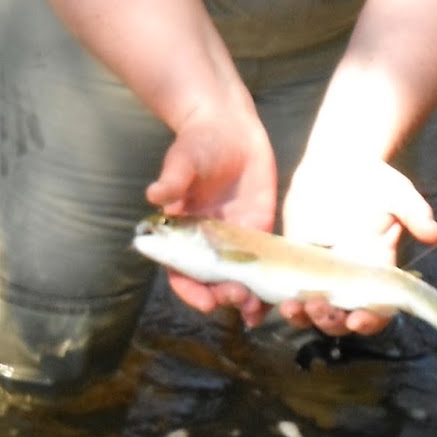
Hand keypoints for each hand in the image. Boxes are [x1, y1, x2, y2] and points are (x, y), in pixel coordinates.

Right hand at [145, 106, 276, 326]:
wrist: (228, 127)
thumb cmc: (198, 143)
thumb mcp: (183, 160)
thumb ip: (173, 179)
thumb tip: (155, 194)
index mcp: (182, 233)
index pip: (181, 271)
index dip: (190, 290)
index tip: (204, 301)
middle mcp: (207, 242)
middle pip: (212, 281)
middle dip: (223, 295)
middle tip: (237, 297)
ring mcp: (235, 237)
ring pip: (239, 277)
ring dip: (247, 298)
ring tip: (257, 310)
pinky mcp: (259, 227)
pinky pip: (264, 259)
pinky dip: (269, 280)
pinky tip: (280, 298)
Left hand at [279, 155, 436, 337]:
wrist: (340, 161)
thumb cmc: (374, 179)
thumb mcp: (398, 193)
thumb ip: (415, 213)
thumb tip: (435, 234)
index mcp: (377, 269)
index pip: (378, 308)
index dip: (370, 320)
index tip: (358, 319)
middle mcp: (350, 278)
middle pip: (342, 318)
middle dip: (331, 322)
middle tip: (320, 310)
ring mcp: (322, 270)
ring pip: (314, 309)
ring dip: (305, 317)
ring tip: (294, 308)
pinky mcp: (296, 257)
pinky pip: (290, 286)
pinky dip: (283, 298)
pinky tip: (278, 298)